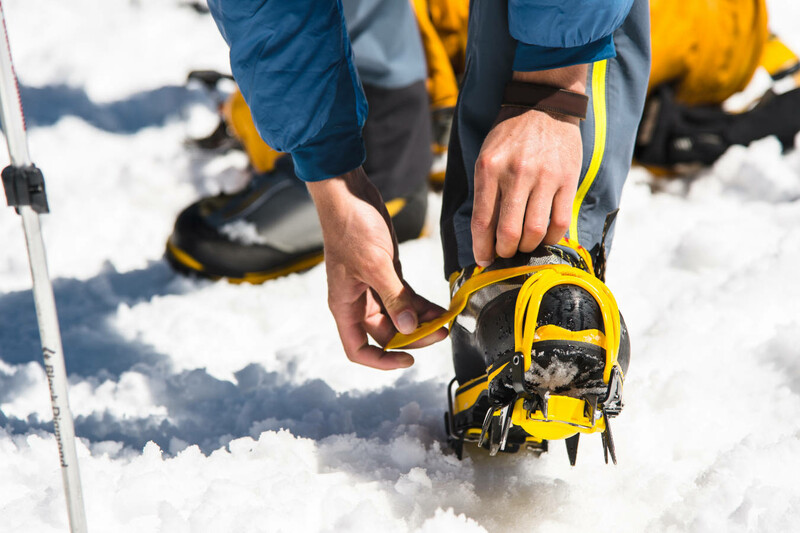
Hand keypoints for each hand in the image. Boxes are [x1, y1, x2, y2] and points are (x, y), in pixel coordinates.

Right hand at [307, 167, 447, 369]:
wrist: (349, 195)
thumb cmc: (351, 227)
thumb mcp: (375, 265)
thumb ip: (394, 298)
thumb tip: (409, 327)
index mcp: (345, 306)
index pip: (359, 349)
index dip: (382, 361)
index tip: (408, 360)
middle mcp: (357, 302)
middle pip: (385, 334)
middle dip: (412, 336)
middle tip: (439, 332)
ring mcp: (371, 288)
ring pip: (398, 317)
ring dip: (421, 321)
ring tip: (445, 320)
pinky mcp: (385, 273)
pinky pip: (405, 298)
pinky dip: (421, 305)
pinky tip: (440, 307)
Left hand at [471, 65, 586, 265]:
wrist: (544, 104)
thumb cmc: (510, 135)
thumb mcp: (486, 157)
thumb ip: (485, 192)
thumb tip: (485, 234)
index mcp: (489, 169)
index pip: (482, 222)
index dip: (482, 249)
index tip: (483, 260)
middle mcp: (515, 174)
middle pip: (509, 233)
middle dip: (505, 252)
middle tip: (506, 254)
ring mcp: (543, 177)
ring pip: (535, 231)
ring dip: (527, 247)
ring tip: (524, 246)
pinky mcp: (566, 179)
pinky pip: (560, 221)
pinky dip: (552, 237)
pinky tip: (545, 236)